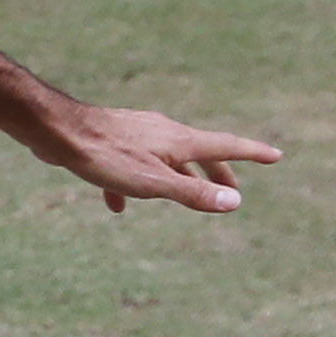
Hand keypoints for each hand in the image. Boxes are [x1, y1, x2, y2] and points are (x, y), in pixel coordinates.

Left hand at [32, 104, 281, 215]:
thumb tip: (234, 202)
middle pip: (199, 152)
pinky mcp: (115, 141)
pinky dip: (133, 184)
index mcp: (179, 141)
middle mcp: (163, 133)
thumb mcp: (153, 183)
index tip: (276, 155)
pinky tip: (116, 205)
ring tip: (181, 195)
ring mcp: (139, 134)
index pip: (225, 146)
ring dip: (178, 177)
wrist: (59, 132)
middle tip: (233, 188)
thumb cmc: (106, 157)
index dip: (252, 153)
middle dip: (217, 172)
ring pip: (167, 158)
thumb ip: (193, 193)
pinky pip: (132, 164)